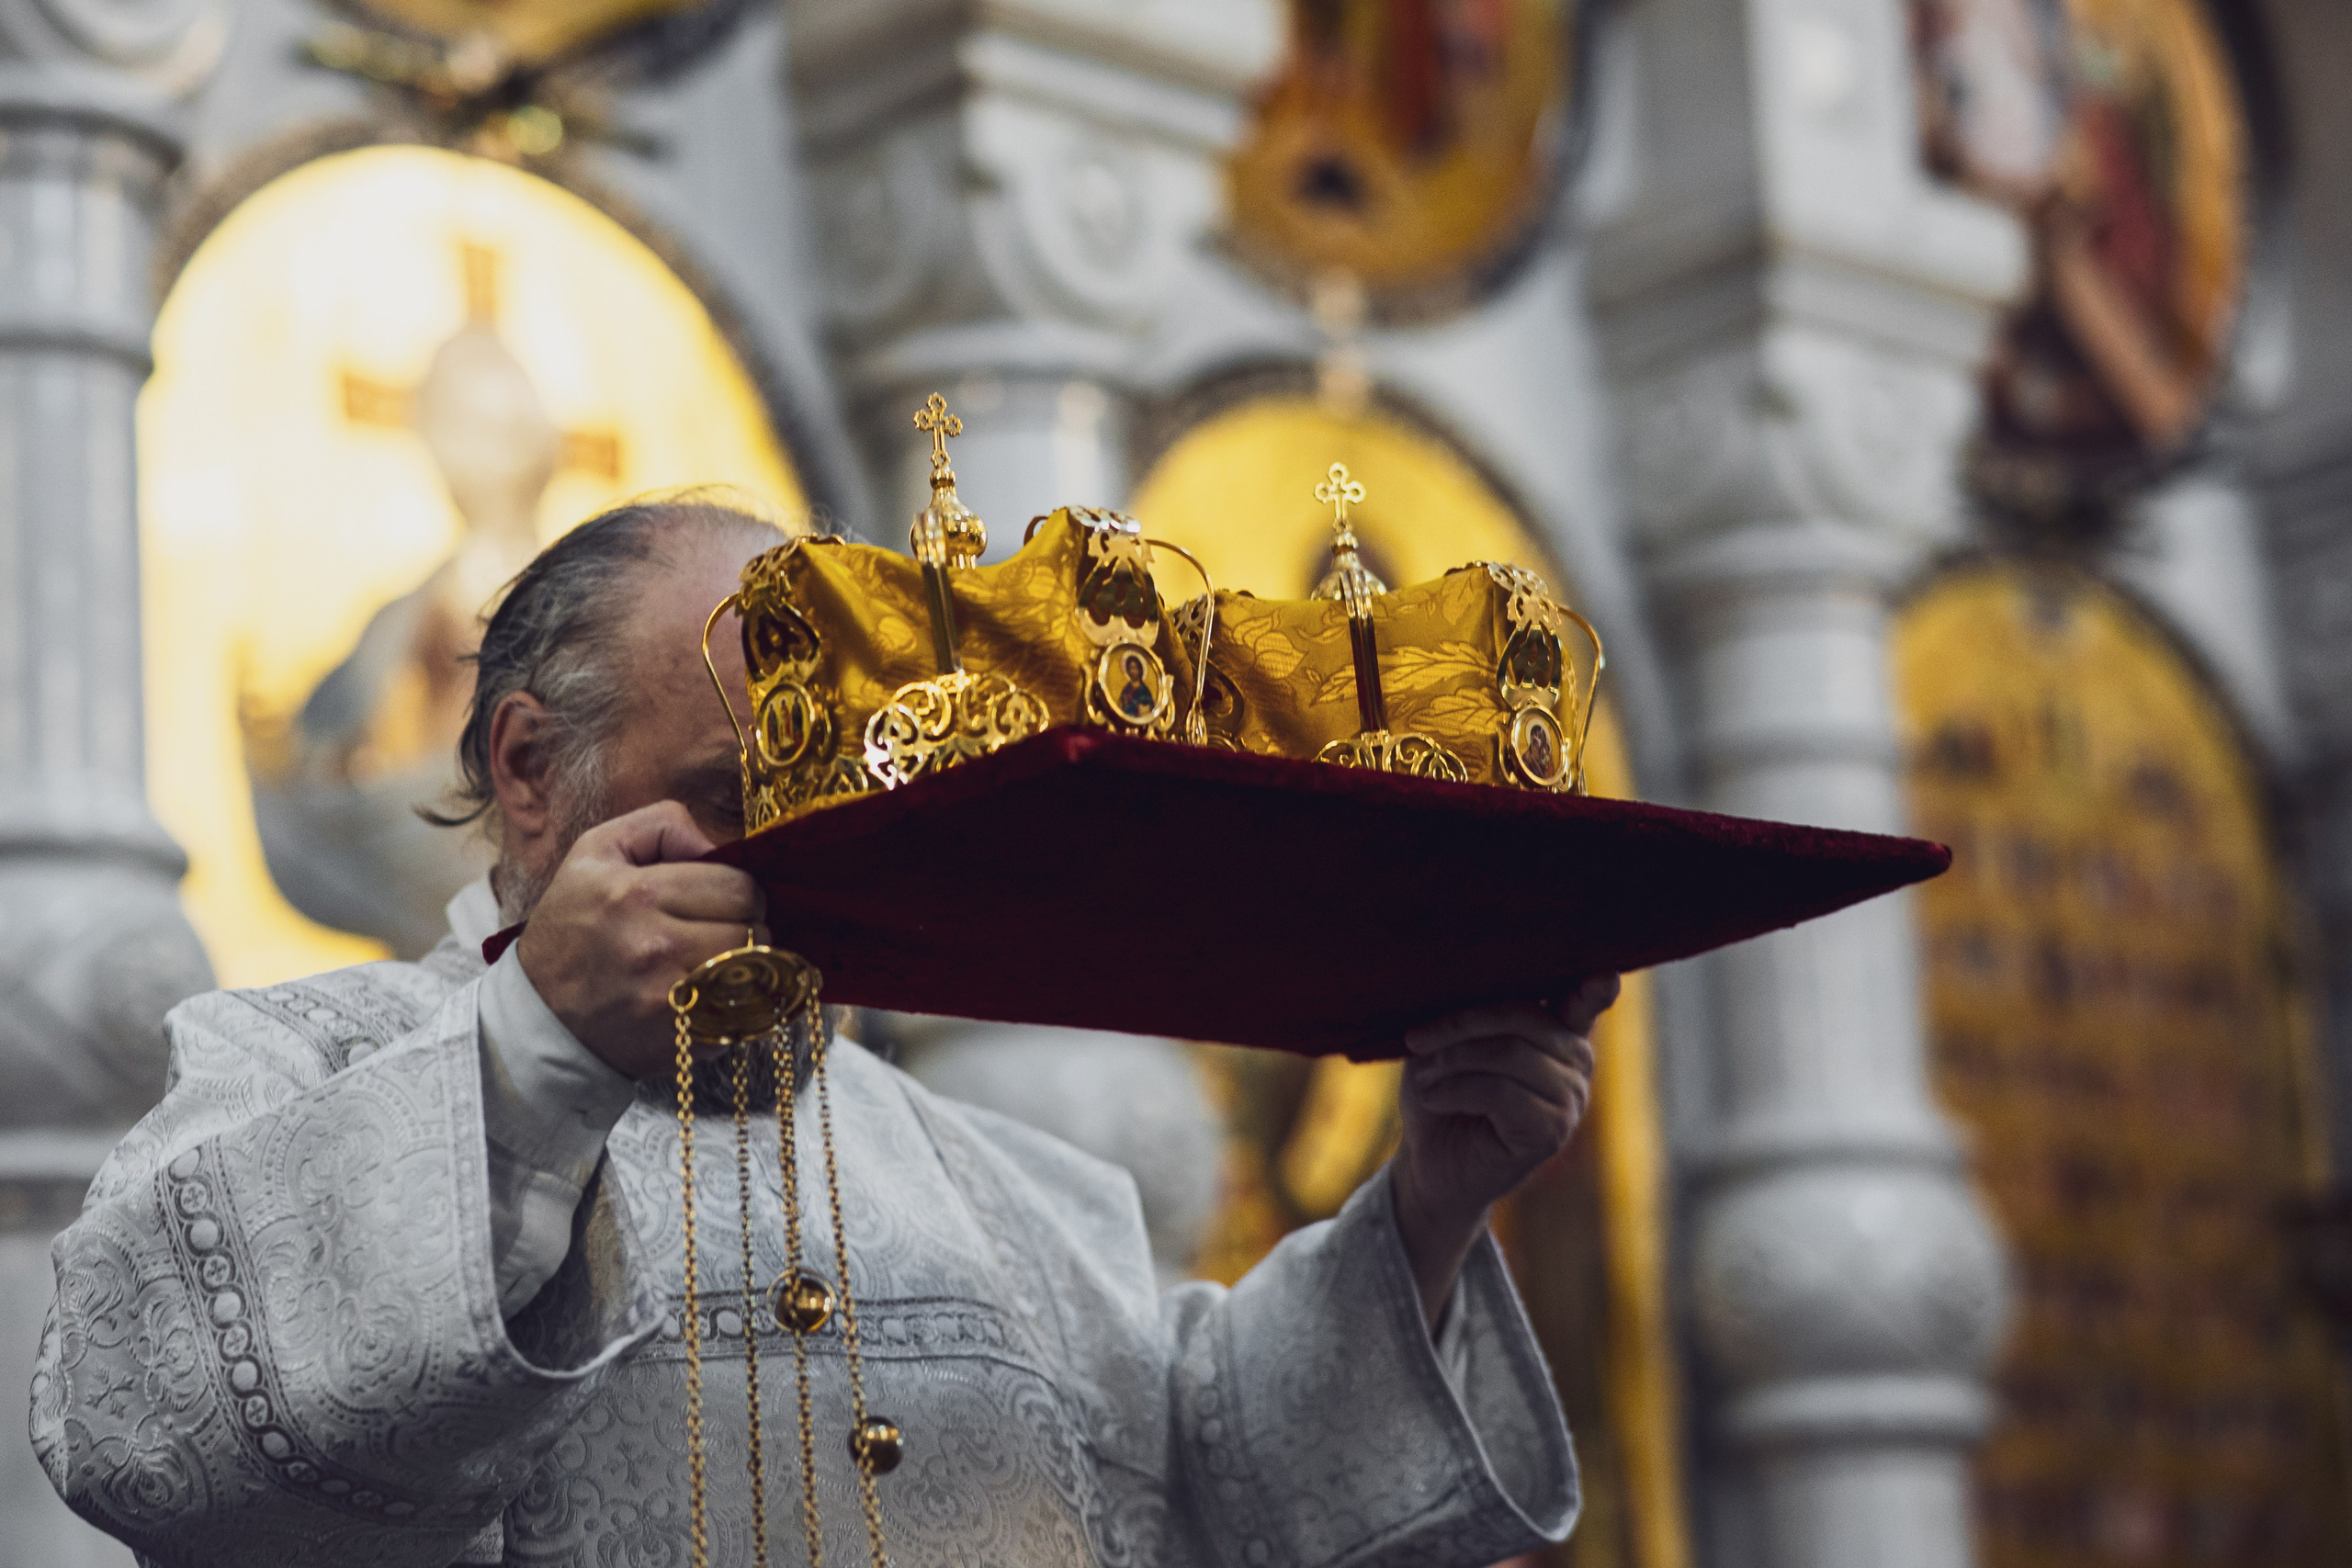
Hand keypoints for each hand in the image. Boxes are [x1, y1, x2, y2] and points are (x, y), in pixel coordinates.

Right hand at [515, 801, 767, 1078]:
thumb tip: (716, 845)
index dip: (740, 891)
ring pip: (753, 970)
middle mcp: (654, 945)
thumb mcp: (594, 852)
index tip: (722, 900)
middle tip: (721, 931)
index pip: (738, 886)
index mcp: (636, 893)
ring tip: (716, 960)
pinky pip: (742, 1013)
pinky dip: (735, 1003)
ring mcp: (669, 996)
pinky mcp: (678, 1037)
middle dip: (746, 926)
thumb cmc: (571, 927)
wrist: (537, 1015)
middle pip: (752, 929)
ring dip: (744, 965)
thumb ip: (661, 825)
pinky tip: (707, 995)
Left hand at [1390, 974, 1619, 1326]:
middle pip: (1525, 1017)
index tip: (1604, 975)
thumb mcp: (1447, 1043)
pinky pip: (1502, 1092)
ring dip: (1453, 1060)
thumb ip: (1473, 1014)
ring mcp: (1570, 1099)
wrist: (1428, 1164)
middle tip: (1416, 1039)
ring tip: (1424, 1078)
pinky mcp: (1551, 1133)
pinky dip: (1456, 1089)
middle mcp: (1576, 1061)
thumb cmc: (1439, 1092)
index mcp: (1556, 1030)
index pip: (1584, 1000)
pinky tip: (1434, 1098)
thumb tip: (1474, 979)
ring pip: (1511, 1054)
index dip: (1595, 987)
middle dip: (1461, 1023)